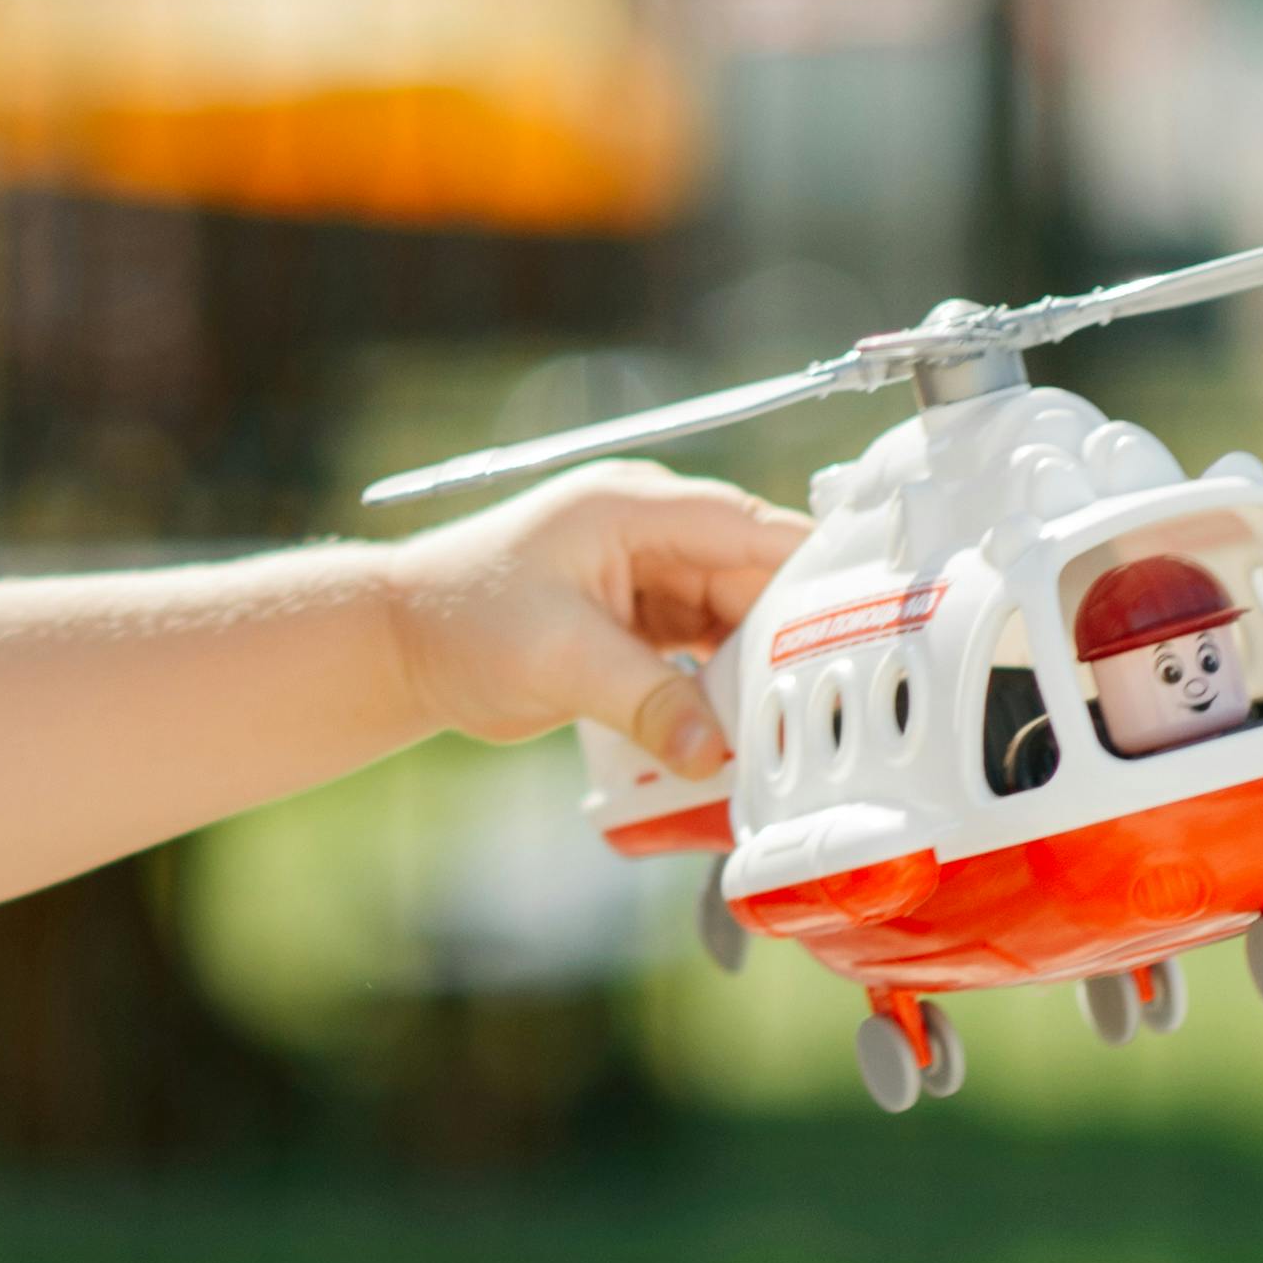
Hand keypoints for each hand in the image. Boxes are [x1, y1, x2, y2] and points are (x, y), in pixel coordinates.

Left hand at [377, 459, 814, 768]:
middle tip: (824, 707)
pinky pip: (700, 651)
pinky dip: (716, 689)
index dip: (813, 575)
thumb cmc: (459, 620)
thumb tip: (714, 753)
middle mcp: (650, 533)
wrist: (396, 645)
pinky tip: (737, 735)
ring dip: (752, 673)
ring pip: (732, 622)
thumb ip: (644, 702)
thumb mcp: (559, 659)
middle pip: (753, 582)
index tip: (865, 625)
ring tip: (788, 730)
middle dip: (785, 643)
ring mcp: (645, 576)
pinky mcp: (636, 620)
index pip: (752, 531)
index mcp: (637, 508)